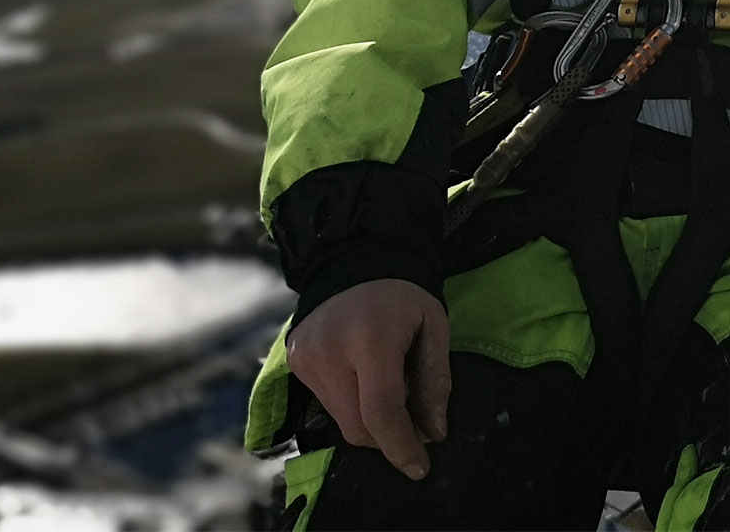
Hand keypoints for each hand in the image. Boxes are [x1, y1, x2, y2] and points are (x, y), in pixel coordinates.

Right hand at [285, 278, 449, 480]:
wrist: (357, 262)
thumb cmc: (405, 297)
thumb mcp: (435, 328)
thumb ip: (435, 380)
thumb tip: (434, 433)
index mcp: (371, 339)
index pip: (381, 412)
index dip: (401, 446)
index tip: (420, 467)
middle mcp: (330, 352)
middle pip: (358, 426)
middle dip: (388, 438)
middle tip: (414, 425)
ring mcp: (305, 358)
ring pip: (340, 421)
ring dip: (369, 422)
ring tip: (390, 390)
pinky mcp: (293, 362)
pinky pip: (326, 404)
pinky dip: (351, 405)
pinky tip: (364, 380)